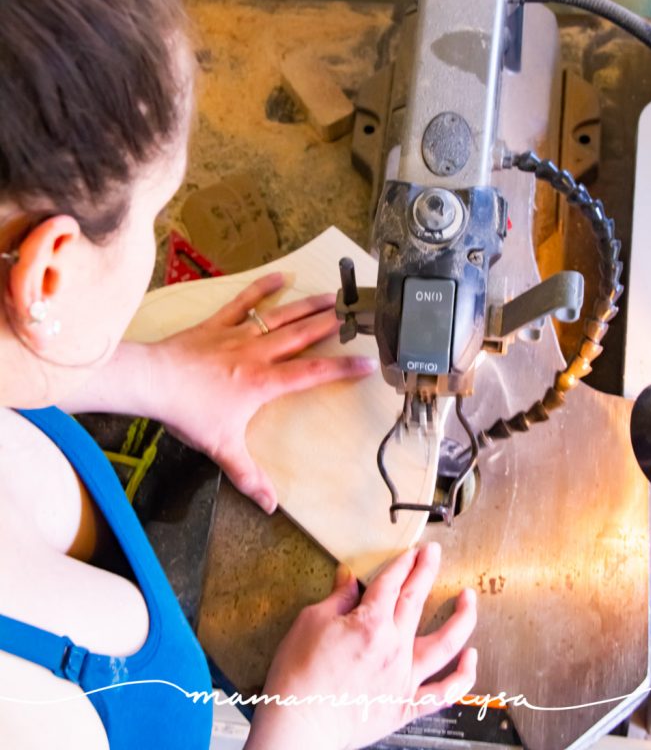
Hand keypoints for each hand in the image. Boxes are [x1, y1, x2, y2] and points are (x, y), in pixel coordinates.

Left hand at [147, 272, 377, 512]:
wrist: (153, 381)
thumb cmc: (187, 412)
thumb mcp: (221, 448)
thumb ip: (248, 476)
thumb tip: (268, 504)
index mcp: (263, 382)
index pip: (311, 374)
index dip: (342, 368)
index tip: (367, 362)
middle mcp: (257, 353)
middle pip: (302, 335)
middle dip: (331, 325)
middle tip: (356, 315)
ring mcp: (238, 334)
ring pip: (281, 315)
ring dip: (307, 305)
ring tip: (331, 296)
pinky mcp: (218, 323)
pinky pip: (244, 301)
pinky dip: (262, 288)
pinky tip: (280, 276)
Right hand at [246, 543, 476, 749]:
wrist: (299, 724)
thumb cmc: (299, 676)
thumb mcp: (310, 622)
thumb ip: (337, 598)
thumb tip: (349, 579)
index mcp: (370, 623)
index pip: (392, 583)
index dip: (403, 563)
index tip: (411, 552)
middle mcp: (394, 647)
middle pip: (417, 600)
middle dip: (428, 571)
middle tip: (434, 554)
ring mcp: (404, 677)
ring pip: (445, 643)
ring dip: (461, 617)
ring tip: (468, 598)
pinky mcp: (406, 705)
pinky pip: (444, 692)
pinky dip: (463, 676)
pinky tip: (471, 658)